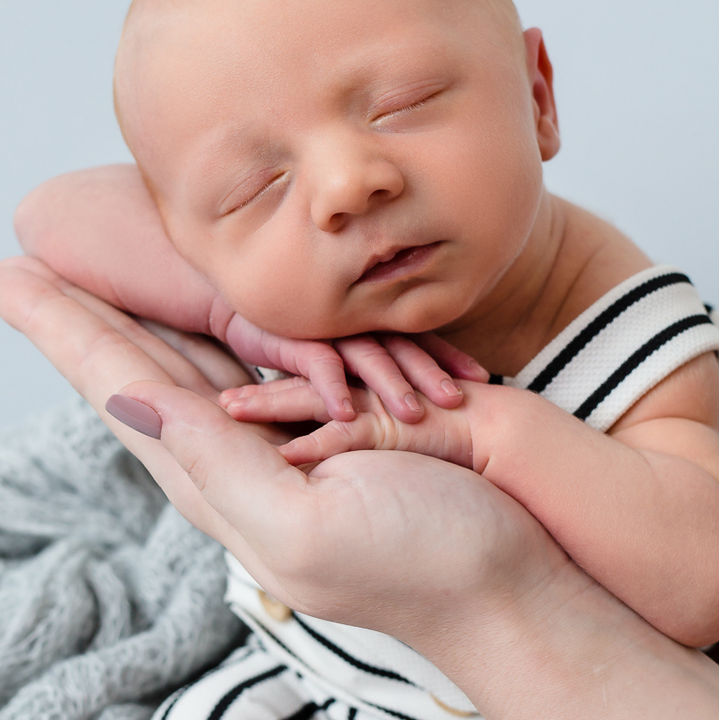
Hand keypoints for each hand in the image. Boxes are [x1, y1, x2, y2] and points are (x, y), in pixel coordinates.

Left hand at [0, 257, 568, 645]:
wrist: (515, 590)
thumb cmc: (424, 563)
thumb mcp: (306, 524)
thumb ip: (219, 468)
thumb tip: (130, 406)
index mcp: (221, 487)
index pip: (121, 392)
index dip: (61, 333)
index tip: (0, 280)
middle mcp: (242, 468)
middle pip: (138, 376)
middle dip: (77, 322)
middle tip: (17, 271)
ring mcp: (290, 453)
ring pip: (188, 373)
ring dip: (133, 325)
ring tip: (88, 285)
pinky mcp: (338, 438)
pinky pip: (255, 376)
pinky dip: (211, 340)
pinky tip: (200, 322)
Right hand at [214, 317, 487, 425]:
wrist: (236, 305)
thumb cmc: (296, 332)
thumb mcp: (342, 344)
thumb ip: (374, 359)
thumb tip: (417, 392)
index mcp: (375, 325)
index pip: (421, 339)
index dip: (450, 356)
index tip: (482, 378)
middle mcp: (357, 325)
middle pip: (403, 349)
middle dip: (431, 374)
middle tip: (458, 400)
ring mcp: (328, 331)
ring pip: (367, 358)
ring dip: (390, 385)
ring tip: (413, 414)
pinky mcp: (294, 342)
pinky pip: (318, 367)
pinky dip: (332, 389)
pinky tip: (345, 413)